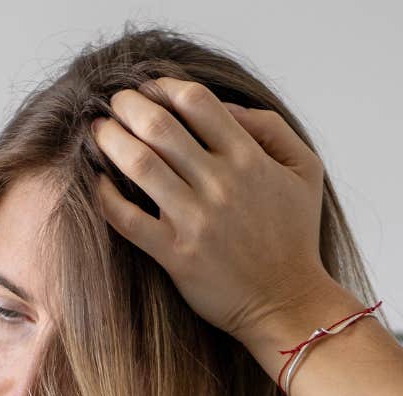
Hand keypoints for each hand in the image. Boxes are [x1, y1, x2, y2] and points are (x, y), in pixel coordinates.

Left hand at [88, 77, 337, 346]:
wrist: (287, 303)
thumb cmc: (294, 235)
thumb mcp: (305, 171)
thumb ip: (271, 128)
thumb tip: (226, 107)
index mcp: (249, 159)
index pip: (197, 101)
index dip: (164, 86)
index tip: (148, 88)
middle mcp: (221, 184)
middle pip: (159, 126)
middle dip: (128, 105)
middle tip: (113, 102)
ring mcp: (195, 220)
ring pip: (139, 165)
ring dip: (110, 140)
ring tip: (97, 132)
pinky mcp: (175, 255)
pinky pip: (127, 218)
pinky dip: (105, 195)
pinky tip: (97, 182)